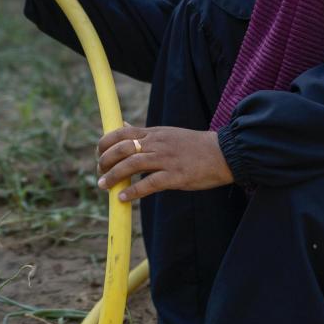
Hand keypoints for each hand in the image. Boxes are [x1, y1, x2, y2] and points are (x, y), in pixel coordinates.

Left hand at [96, 124, 232, 202]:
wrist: (225, 153)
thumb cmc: (195, 146)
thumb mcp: (168, 133)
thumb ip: (146, 134)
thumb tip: (124, 126)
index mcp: (155, 133)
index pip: (122, 132)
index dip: (105, 143)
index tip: (98, 153)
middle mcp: (158, 143)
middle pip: (122, 148)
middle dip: (106, 160)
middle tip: (99, 172)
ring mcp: (167, 159)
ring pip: (132, 164)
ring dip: (114, 176)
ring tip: (103, 185)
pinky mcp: (176, 176)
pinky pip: (150, 183)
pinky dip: (134, 191)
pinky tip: (123, 197)